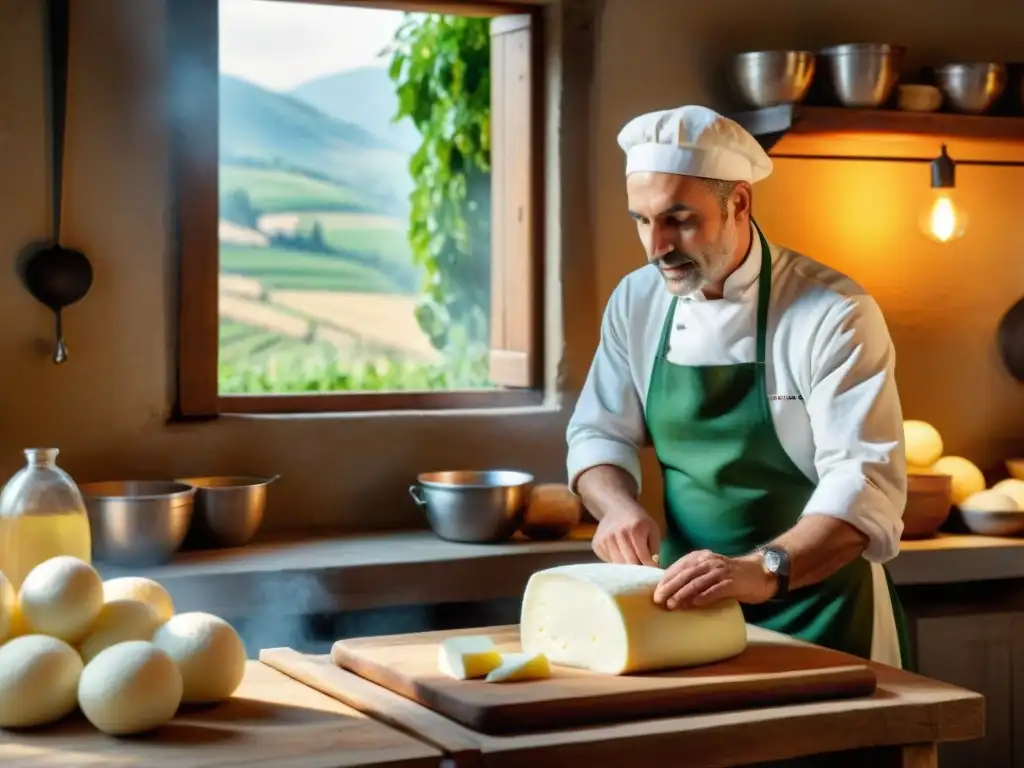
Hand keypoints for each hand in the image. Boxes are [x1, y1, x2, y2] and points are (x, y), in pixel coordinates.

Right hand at [591, 504, 660, 565]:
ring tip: (630, 560)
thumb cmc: (638, 520)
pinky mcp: (597, 544)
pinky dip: (615, 561)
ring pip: (618, 565)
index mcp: (636, 531)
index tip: (652, 569)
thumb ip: (655, 548)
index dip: (650, 566)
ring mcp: (605, 540)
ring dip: (626, 566)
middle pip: (630, 564)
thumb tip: (652, 567)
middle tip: (641, 567)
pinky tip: (619, 553)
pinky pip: (608, 561)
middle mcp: (619, 535)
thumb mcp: (652, 529)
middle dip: (637, 568)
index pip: (644, 558)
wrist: (616, 508)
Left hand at [653, 550, 775, 608]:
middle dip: (670, 587)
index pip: (679, 567)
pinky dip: (704, 597)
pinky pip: (716, 589)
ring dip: (683, 594)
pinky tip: (695, 604)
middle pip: (685, 574)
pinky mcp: (733, 582)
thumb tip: (671, 592)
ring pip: (698, 582)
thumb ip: (694, 577)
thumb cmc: (731, 576)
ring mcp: (721, 571)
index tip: (655, 591)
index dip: (666, 579)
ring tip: (672, 605)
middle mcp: (709, 561)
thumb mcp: (709, 572)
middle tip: (658, 600)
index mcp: (701, 557)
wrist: (760, 573)